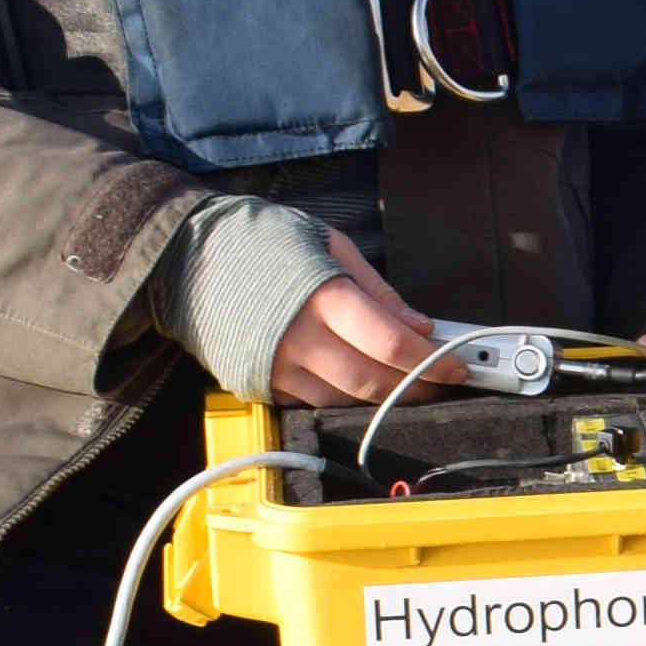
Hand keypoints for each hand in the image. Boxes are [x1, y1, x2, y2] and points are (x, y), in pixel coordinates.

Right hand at [267, 236, 445, 408]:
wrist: (188, 257)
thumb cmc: (262, 242)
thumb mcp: (327, 244)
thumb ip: (376, 289)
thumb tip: (417, 324)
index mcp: (322, 296)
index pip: (390, 343)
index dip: (431, 360)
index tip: (458, 367)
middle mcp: (299, 338)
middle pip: (372, 381)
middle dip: (416, 386)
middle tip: (441, 382)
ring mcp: (276, 367)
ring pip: (345, 400)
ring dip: (382, 396)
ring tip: (406, 383)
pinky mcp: (259, 384)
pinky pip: (313, 403)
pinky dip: (343, 396)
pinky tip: (359, 381)